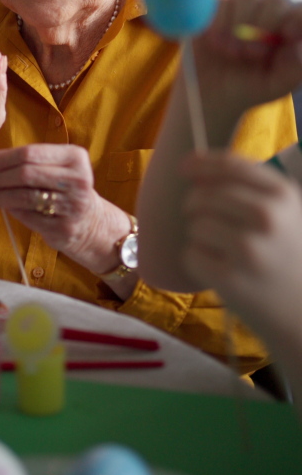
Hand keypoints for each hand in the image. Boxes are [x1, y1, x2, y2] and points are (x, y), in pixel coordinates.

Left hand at [0, 143, 131, 275]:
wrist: (92, 223)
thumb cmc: (66, 189)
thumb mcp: (58, 168)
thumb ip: (29, 161)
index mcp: (75, 157)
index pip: (30, 153)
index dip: (1, 158)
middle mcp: (77, 179)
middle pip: (26, 174)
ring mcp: (72, 205)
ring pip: (25, 196)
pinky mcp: (64, 228)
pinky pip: (28, 216)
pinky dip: (11, 209)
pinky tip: (1, 206)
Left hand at [181, 150, 301, 349]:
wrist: (301, 311)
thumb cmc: (285, 254)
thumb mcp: (283, 212)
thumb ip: (246, 186)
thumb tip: (193, 170)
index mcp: (282, 194)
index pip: (230, 165)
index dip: (201, 163)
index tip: (184, 167)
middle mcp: (267, 217)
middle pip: (203, 195)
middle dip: (196, 206)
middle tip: (209, 223)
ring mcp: (248, 248)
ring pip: (195, 224)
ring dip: (200, 236)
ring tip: (224, 251)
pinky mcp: (229, 278)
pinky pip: (190, 254)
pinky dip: (197, 261)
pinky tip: (220, 270)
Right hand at [194, 0, 301, 125]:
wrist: (207, 90)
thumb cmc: (247, 88)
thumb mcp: (272, 87)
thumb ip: (292, 71)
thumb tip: (299, 48)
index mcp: (294, 31)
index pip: (301, 13)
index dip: (296, 19)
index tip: (286, 35)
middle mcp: (274, 13)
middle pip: (275, 1)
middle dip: (260, 27)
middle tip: (247, 55)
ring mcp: (247, 5)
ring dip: (235, 27)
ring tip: (229, 53)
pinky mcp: (221, 5)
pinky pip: (221, 2)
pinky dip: (216, 23)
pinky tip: (214, 43)